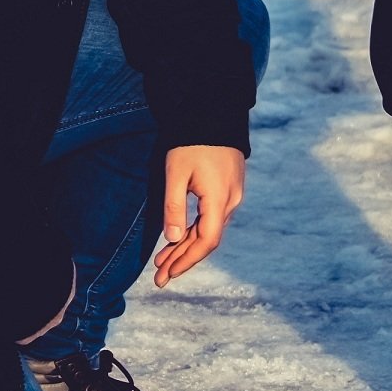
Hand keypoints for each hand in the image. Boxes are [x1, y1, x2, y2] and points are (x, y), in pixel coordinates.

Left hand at [153, 145, 245, 286]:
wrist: (214, 113)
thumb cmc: (191, 142)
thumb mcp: (176, 174)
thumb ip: (174, 207)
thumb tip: (172, 239)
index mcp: (219, 199)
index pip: (207, 241)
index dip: (187, 260)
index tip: (168, 274)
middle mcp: (230, 201)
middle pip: (208, 240)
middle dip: (183, 260)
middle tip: (159, 277)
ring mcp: (232, 195)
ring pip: (210, 230)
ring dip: (187, 247)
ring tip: (163, 261)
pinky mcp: (228, 188)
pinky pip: (212, 218)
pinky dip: (195, 231)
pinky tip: (179, 239)